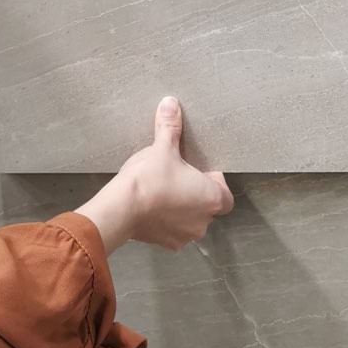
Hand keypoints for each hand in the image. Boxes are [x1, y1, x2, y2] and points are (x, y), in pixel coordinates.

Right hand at [76, 96, 233, 253]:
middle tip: (179, 178)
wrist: (121, 208)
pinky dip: (167, 221)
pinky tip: (152, 207)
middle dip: (196, 193)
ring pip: (191, 220)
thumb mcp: (162, 147)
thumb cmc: (149, 179)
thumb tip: (170, 103)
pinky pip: (173, 231)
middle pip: (208, 207)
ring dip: (182, 209)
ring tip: (164, 192)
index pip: (226, 195)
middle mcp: (202, 222)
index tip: (200, 172)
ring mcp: (184, 236)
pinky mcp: (166, 244)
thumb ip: (170, 126)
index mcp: (210, 198)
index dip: (215, 182)